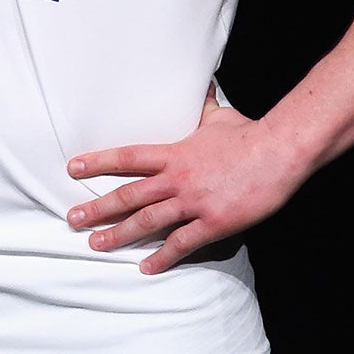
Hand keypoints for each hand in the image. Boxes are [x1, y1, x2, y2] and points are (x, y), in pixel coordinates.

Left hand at [66, 94, 303, 272]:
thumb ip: (203, 108)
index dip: (98, 162)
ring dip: (119, 234)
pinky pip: (182, 243)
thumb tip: (203, 87)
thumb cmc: (250, 133)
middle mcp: (177, 179)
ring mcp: (194, 202)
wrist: (281, 152)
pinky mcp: (214, 222)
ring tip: (96, 244)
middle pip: (128, 195)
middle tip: (73, 219)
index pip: (127, 157)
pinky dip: (162, 257)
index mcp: (174, 153)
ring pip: (147, 222)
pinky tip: (146, 266)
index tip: (72, 168)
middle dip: (97, 208)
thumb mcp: (219, 116)